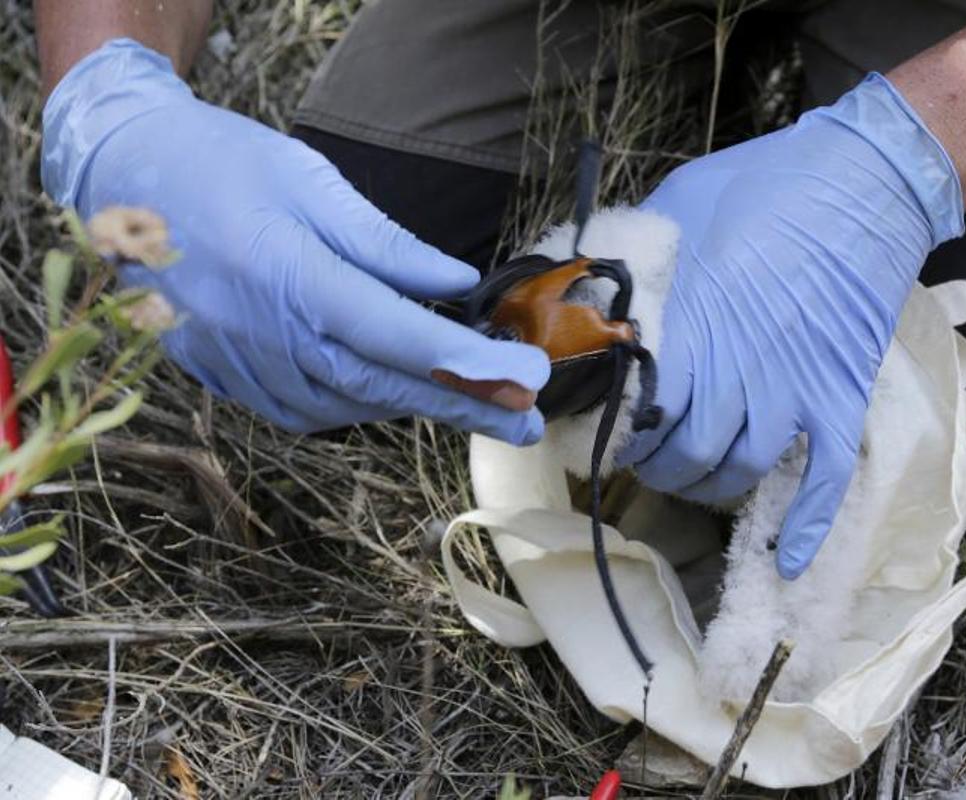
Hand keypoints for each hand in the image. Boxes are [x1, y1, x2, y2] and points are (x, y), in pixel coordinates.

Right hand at [41, 39, 548, 441]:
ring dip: (415, 407)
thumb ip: (386, 245)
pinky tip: (392, 394)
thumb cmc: (221, 165)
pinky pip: (304, 411)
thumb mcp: (310, 182)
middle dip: (464, 405)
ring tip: (475, 402)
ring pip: (347, 406)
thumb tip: (454, 286)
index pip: (398, 336)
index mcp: (291, 277)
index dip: (468, 363)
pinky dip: (356, 407)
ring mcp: (240, 364)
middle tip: (525, 420)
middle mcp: (266, 334)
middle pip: (383, 386)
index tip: (529, 377)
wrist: (120, 177)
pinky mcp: (224, 377)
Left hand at [619, 74, 963, 577]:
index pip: (634, 413)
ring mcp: (794, 392)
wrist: (864, 178)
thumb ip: (632, 263)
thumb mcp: (673, 208)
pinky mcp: (840, 398)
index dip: (610, 431)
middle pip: (682, 453)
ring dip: (705, 486)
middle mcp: (739, 374)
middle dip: (649, 463)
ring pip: (740, 472)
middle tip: (635, 452)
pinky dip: (809, 525)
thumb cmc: (761, 185)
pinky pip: (827, 478)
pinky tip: (786, 558)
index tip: (595, 427)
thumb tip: (585, 288)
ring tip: (686, 475)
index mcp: (690, 330)